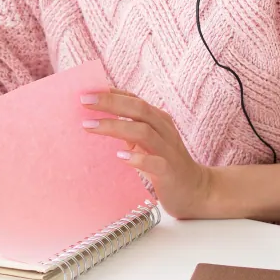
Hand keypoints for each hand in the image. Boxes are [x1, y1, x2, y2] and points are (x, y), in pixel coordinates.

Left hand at [81, 88, 214, 219]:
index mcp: (157, 120)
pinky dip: (137, 158)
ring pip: (143, 131)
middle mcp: (164, 130)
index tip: (87, 90)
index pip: (134, 99)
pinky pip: (155, 162)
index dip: (112, 93)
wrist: (195, 190)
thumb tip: (94, 118)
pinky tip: (120, 156)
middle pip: (138, 109)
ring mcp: (168, 150)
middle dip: (110, 102)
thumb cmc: (163, 163)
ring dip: (115, 126)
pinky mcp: (169, 172)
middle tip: (84, 101)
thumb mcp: (145, 142)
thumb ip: (127, 129)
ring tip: (90, 126)